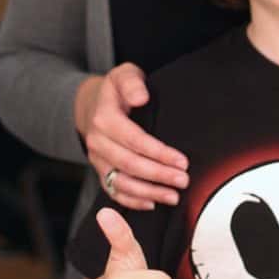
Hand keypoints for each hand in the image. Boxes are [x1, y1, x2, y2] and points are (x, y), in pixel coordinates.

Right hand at [76, 64, 188, 209]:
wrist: (94, 103)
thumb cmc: (118, 89)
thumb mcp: (124, 74)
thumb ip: (132, 83)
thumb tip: (141, 97)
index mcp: (104, 118)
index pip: (134, 140)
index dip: (159, 153)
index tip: (183, 161)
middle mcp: (97, 141)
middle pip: (129, 164)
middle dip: (158, 175)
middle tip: (184, 181)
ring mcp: (97, 159)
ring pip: (121, 182)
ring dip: (148, 192)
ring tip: (173, 196)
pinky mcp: (100, 170)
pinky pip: (112, 191)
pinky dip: (131, 201)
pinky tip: (152, 204)